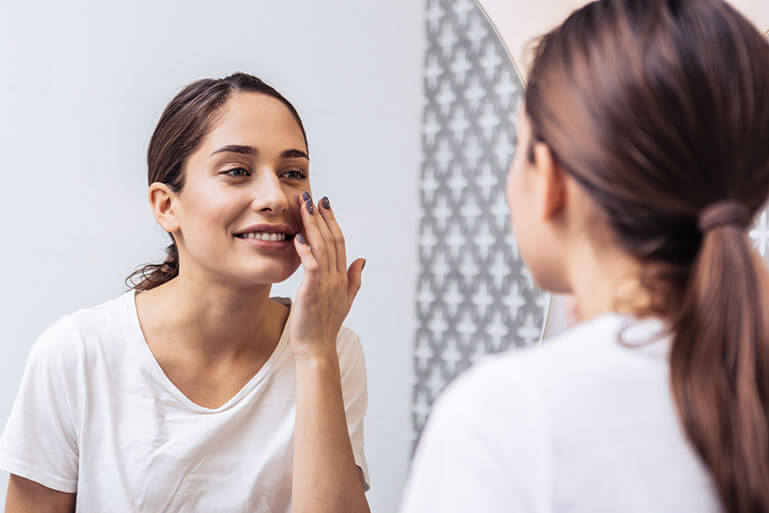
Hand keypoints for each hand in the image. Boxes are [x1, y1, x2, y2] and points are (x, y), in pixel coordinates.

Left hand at [289, 193, 364, 359]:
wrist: (317, 349)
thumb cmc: (324, 326)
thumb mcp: (344, 300)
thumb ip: (354, 278)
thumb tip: (362, 259)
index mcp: (342, 277)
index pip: (340, 243)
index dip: (333, 222)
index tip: (325, 204)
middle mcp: (336, 278)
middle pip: (332, 240)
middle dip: (322, 217)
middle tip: (314, 197)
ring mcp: (326, 285)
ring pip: (322, 248)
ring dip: (313, 226)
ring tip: (304, 207)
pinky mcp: (312, 292)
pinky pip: (312, 266)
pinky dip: (306, 250)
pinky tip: (298, 237)